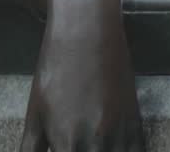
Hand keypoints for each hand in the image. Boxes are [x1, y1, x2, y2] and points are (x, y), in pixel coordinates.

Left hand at [21, 0, 143, 150]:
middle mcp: (96, 142)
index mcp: (65, 141)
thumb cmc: (55, 68)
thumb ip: (31, 147)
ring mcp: (120, 136)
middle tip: (76, 151)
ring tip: (91, 149)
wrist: (88, 29)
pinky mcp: (138, 127)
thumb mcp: (36, 109)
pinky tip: (112, 150)